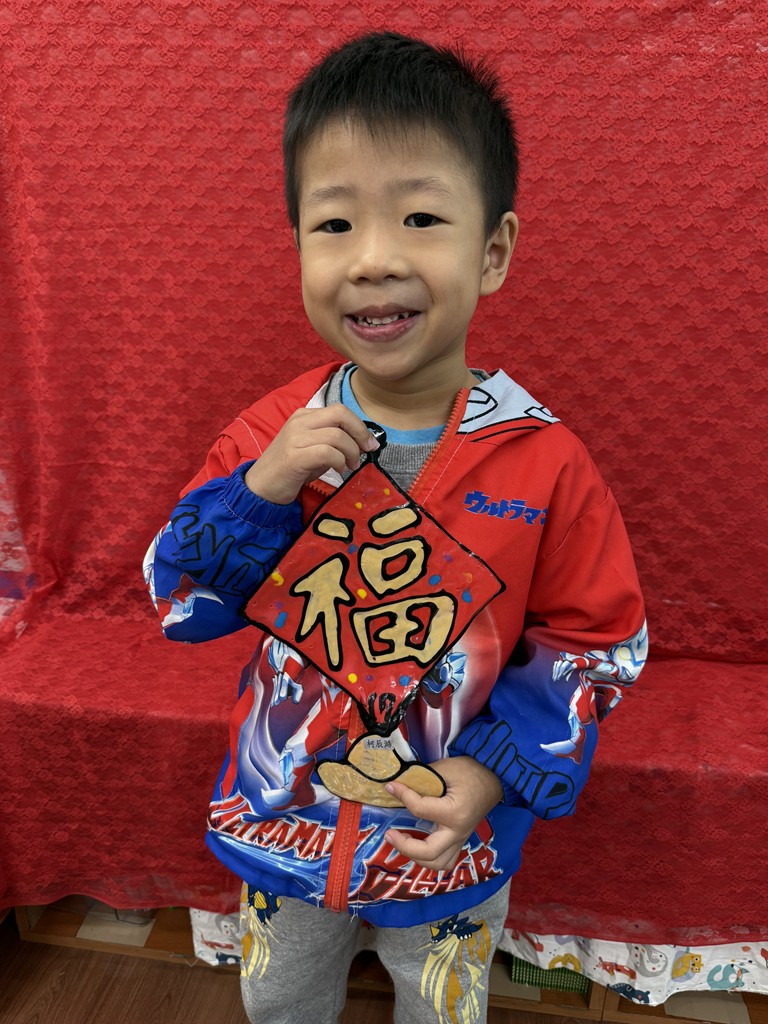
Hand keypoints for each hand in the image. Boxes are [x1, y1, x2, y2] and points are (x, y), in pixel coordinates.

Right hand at [244, 405, 378, 504]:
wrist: (261, 487)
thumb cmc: (291, 469)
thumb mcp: (314, 449)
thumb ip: (334, 441)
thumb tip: (363, 442)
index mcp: (304, 416)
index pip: (339, 410)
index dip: (359, 425)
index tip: (368, 443)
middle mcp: (299, 422)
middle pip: (340, 414)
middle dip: (360, 433)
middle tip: (366, 451)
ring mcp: (295, 438)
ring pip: (336, 435)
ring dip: (351, 452)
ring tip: (349, 466)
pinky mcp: (294, 456)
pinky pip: (327, 452)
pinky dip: (339, 461)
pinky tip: (339, 470)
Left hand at [384, 756, 502, 871]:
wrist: (494, 777)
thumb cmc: (470, 771)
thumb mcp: (444, 769)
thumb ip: (420, 779)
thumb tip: (396, 786)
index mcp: (454, 813)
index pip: (420, 809)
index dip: (402, 795)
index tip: (391, 787)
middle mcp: (458, 832)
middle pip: (428, 852)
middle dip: (405, 846)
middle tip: (389, 834)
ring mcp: (461, 839)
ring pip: (437, 863)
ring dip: (416, 857)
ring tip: (402, 841)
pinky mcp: (461, 840)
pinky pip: (445, 859)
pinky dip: (429, 858)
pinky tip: (417, 845)